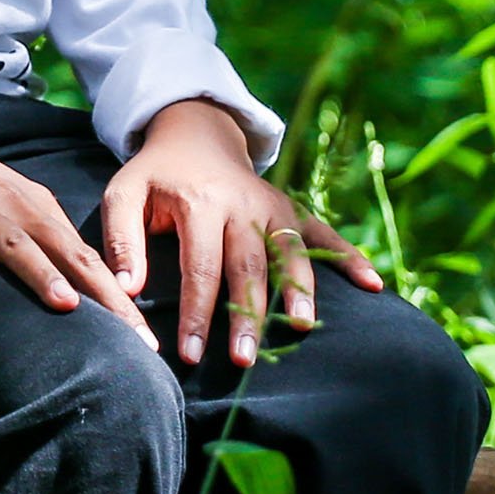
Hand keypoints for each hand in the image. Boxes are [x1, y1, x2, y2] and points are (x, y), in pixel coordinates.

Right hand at [0, 85, 155, 347]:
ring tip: (67, 306)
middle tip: (133, 336)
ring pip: (12, 244)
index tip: (146, 338)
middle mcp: (9, 203)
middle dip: (102, 294)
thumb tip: (71, 282)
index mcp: (32, 203)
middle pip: (64, 251)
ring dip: (40, 273)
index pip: (84, 254)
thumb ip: (33, 233)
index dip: (118, 295)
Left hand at [100, 98, 384, 366]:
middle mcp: (244, 205)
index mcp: (201, 202)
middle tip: (245, 359)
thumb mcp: (123, 193)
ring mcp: (273, 207)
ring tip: (302, 328)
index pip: (200, 266)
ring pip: (289, 254)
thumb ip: (121, 239)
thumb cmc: (155, 175)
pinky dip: (350, 258)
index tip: (191, 355)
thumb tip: (127, 291)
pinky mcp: (292, 211)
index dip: (196, 312)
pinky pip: (324, 235)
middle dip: (249, 314)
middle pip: (249, 266)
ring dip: (298, 291)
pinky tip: (373, 284)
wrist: (196, 134)